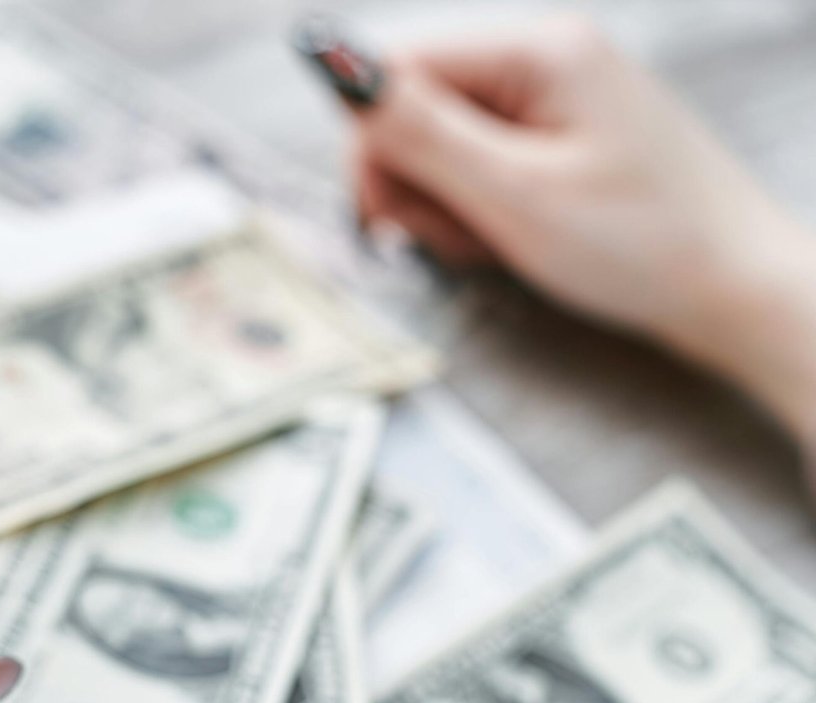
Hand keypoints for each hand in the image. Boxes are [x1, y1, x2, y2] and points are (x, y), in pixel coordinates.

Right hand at [350, 15, 815, 444]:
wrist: (734, 289)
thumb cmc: (638, 244)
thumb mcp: (514, 194)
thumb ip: (419, 131)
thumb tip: (331, 64)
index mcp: (536, 49)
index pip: (396, 69)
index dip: (371, 144)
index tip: (381, 218)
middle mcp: (543, 55)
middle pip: (414, 105)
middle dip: (412, 181)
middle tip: (452, 238)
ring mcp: (553, 96)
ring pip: (440, 141)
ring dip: (443, 203)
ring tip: (493, 242)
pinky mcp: (559, 135)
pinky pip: (480, 162)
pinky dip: (476, 208)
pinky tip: (510, 237)